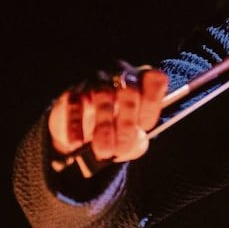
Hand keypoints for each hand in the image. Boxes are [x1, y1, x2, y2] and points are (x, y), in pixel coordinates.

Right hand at [47, 63, 167, 163]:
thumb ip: (137, 142)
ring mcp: (96, 82)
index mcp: (144, 81)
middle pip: (129, 91)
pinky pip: (74, 105)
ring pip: (103, 97)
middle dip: (127, 122)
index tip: (146, 127)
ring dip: (104, 126)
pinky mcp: (72, 93)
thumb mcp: (133, 137)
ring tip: (104, 151)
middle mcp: (122, 76)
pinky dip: (75, 126)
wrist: (82, 131)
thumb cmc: (118, 129)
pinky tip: (77, 144)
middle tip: (122, 148)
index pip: (155, 81)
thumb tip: (129, 146)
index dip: (152, 105)